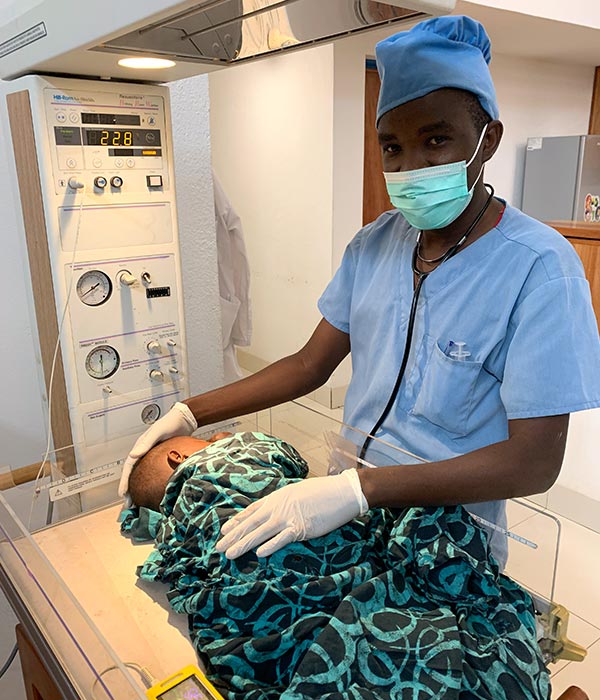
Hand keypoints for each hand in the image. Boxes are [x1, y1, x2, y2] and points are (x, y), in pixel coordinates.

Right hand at [118, 402, 196, 498]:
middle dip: (129, 491)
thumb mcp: (158, 432)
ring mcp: (152, 457)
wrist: (184, 419)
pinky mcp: (161, 460)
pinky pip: (152, 475)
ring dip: (138, 490)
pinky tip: (151, 494)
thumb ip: (146, 443)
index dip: (124, 481)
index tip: (122, 494)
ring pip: (142, 476)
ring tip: (136, 505)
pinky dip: (150, 485)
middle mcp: (144, 453)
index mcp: (140, 447)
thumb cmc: (170, 423)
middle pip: (133, 475)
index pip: (128, 467)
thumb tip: (133, 455)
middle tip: (127, 507)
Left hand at [215, 470, 368, 558]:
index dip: (237, 521)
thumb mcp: (297, 493)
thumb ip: (283, 503)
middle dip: (234, 536)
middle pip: (251, 523)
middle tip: (218, 547)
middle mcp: (278, 507)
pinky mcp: (301, 528)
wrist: (341, 491)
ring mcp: (289, 517)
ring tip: (230, 554)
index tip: (224, 530)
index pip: (251, 511)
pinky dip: (270, 546)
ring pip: (261, 533)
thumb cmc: (322, 492)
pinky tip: (259, 554)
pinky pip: (282, 539)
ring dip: (244, 544)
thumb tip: (274, 511)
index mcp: (277, 498)